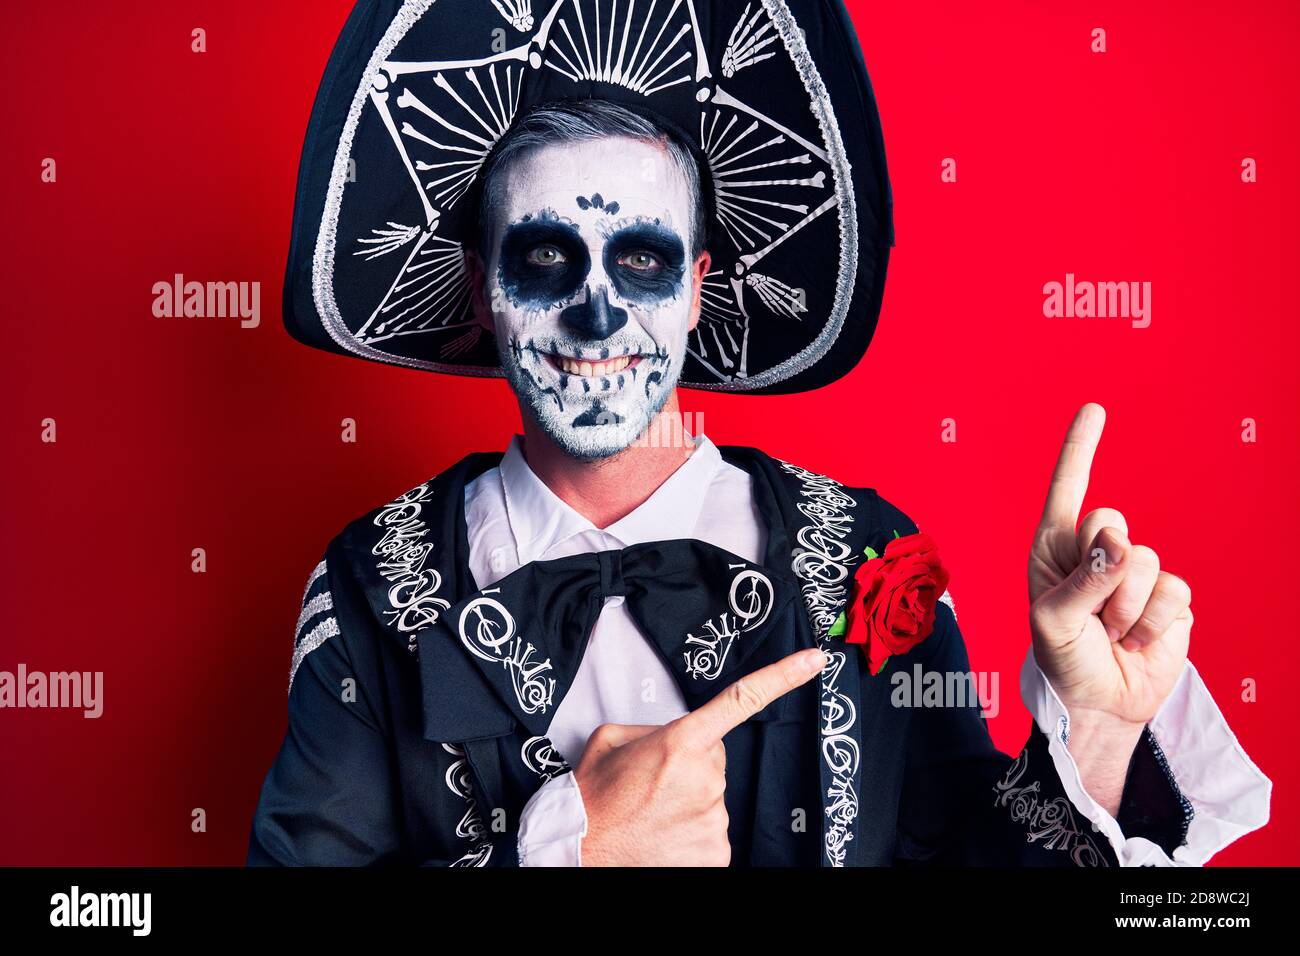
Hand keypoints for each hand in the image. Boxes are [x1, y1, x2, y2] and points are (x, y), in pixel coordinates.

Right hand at [573, 646, 826, 865]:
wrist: (580, 852)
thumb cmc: (594, 797)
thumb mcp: (612, 738)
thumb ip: (653, 727)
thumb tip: (677, 736)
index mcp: (681, 742)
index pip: (741, 700)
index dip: (783, 677)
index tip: (816, 659)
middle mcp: (706, 779)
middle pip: (715, 760)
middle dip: (691, 766)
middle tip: (653, 784)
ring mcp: (715, 820)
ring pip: (713, 799)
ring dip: (689, 802)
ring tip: (652, 813)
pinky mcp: (717, 855)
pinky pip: (713, 833)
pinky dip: (692, 834)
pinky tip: (664, 837)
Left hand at [1028, 404, 1192, 809]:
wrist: (1100, 703)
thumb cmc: (1063, 658)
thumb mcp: (1053, 621)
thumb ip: (1082, 579)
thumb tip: (1119, 542)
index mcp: (1054, 548)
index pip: (1068, 490)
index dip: (1081, 449)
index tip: (1094, 409)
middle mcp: (1094, 551)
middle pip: (1108, 522)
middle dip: (1098, 570)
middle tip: (1088, 612)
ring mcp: (1135, 572)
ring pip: (1144, 561)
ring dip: (1124, 608)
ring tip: (1109, 633)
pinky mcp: (1169, 598)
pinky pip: (1173, 593)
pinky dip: (1152, 624)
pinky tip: (1136, 640)